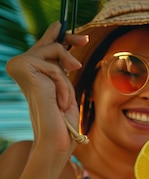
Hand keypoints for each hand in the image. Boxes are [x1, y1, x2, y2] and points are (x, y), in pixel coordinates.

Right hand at [5, 21, 87, 150]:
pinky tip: (59, 102)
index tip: (65, 25)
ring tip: (64, 98)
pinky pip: (55, 67)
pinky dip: (63, 85)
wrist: (56, 137)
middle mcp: (18, 65)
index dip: (56, 35)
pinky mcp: (24, 68)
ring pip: (55, 53)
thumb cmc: (62, 117)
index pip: (43, 47)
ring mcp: (18, 66)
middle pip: (50, 44)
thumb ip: (60, 63)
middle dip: (69, 41)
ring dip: (66, 77)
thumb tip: (66, 41)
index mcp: (28, 70)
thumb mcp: (63, 83)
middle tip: (85, 39)